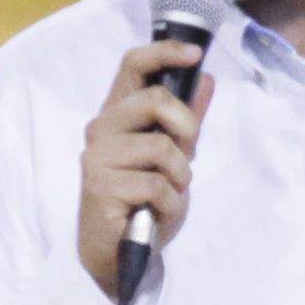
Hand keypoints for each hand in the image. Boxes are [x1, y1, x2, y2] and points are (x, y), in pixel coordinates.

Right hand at [72, 41, 204, 297]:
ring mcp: (98, 157)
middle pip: (154, 101)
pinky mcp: (101, 186)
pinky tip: (156, 212)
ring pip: (161, 147)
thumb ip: (186, 119)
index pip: (132, 65)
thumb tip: (206, 80)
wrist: (121, 252)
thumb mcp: (174, 156)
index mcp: (117, 115)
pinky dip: (169, 203)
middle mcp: (101, 129)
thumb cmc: (143, 201)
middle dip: (186, 127)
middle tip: (189, 153)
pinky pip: (157, 184)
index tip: (195, 53)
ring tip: (169, 191)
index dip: (164, 53)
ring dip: (179, 175)